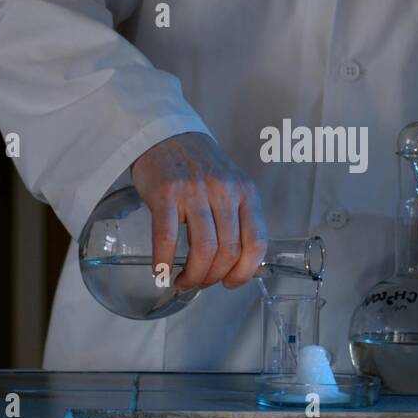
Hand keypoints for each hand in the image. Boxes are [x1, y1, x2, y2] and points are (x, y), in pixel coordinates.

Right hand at [131, 133, 267, 290]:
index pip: (257, 242)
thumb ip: (238, 218)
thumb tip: (243, 265)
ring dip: (193, 276)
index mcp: (246, 192)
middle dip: (214, 278)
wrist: (165, 133)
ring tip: (184, 282)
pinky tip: (161, 272)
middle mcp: (224, 191)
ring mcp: (195, 191)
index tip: (232, 282)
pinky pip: (167, 237)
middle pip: (228, 251)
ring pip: (203, 249)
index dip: (246, 271)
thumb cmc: (197, 165)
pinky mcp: (166, 193)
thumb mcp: (230, 185)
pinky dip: (164, 262)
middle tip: (201, 284)